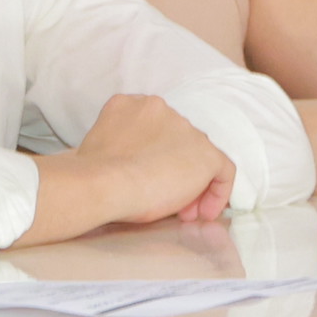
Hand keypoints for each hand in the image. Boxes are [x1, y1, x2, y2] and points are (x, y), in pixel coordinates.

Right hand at [72, 93, 232, 225]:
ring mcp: (185, 129)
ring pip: (198, 156)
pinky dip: (217, 192)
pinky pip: (223, 170)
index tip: (149, 181)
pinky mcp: (205, 153)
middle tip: (168, 201)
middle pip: (179, 142)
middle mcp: (160, 108)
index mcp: (130, 104)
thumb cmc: (93, 174)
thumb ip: (121, 145)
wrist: (104, 182)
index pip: (154, 129)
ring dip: (193, 185)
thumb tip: (129, 165)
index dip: (155, 156)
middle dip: (175, 172)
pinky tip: (204, 212)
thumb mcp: (101, 145)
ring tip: (183, 212)